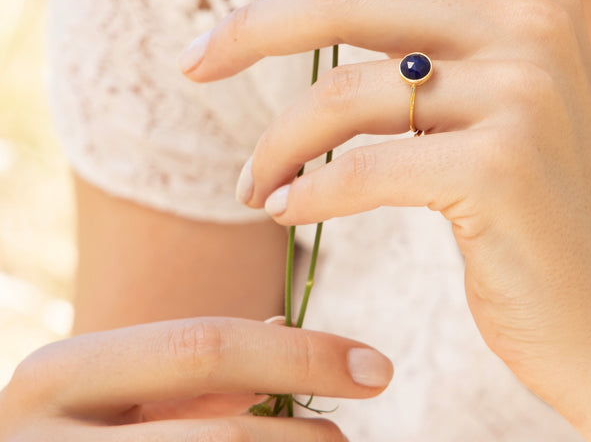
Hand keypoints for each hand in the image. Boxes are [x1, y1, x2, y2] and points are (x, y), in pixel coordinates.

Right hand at [0, 316, 391, 439]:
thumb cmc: (68, 433)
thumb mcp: (112, 393)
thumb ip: (191, 369)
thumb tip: (286, 330)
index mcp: (63, 373)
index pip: (206, 347)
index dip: (301, 354)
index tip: (376, 366)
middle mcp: (44, 440)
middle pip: (215, 436)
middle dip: (297, 435)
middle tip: (349, 436)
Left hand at [182, 0, 590, 429]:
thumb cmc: (537, 200)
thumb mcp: (493, 88)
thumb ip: (419, 11)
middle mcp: (536, 26)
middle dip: (252, 27)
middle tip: (190, 60)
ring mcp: (526, 92)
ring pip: (347, 90)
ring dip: (277, 141)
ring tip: (251, 182)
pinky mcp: (503, 168)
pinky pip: (363, 168)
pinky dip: (308, 191)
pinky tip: (286, 211)